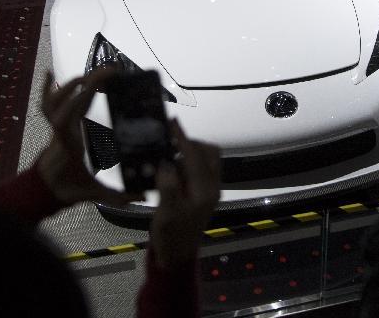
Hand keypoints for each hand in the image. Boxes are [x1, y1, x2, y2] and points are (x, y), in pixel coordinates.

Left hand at [38, 71, 142, 205]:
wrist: (43, 191)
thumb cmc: (68, 189)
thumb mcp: (95, 194)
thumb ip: (120, 197)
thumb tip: (145, 195)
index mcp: (70, 143)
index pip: (66, 117)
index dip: (77, 98)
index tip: (96, 84)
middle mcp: (60, 130)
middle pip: (68, 100)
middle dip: (89, 82)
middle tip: (112, 71)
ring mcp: (55, 126)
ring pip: (53, 100)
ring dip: (71, 83)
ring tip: (91, 73)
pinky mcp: (54, 126)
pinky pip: (46, 104)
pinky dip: (46, 87)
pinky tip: (50, 72)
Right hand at [150, 120, 220, 268]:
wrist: (177, 256)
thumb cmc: (171, 235)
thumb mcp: (166, 213)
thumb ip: (168, 186)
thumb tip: (167, 164)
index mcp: (205, 190)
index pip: (195, 156)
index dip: (183, 138)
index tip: (172, 122)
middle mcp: (212, 187)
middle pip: (209, 152)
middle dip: (190, 143)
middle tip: (169, 141)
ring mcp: (210, 190)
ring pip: (207, 159)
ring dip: (190, 152)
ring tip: (168, 154)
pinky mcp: (204, 193)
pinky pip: (201, 168)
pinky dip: (189, 162)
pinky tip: (171, 167)